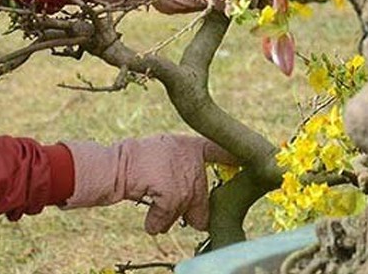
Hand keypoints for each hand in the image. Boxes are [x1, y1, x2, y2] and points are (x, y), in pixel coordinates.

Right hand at [62, 135, 236, 233]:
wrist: (115, 165)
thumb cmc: (138, 159)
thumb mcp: (166, 149)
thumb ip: (185, 166)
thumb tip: (200, 197)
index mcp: (191, 146)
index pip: (223, 150)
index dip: (237, 160)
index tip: (252, 166)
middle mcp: (192, 161)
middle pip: (201, 197)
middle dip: (191, 209)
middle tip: (173, 205)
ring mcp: (183, 178)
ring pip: (185, 211)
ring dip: (169, 215)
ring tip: (153, 203)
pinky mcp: (173, 195)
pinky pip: (167, 219)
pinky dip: (155, 222)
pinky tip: (148, 216)